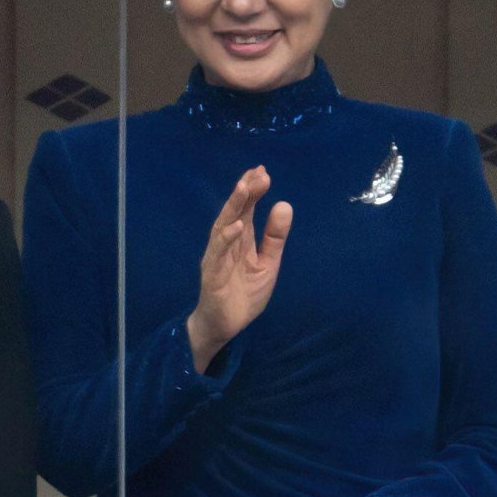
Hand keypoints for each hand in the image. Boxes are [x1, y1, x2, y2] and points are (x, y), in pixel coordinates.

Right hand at [187, 166, 291, 373]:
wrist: (226, 326)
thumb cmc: (244, 293)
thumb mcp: (268, 263)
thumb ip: (275, 237)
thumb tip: (285, 204)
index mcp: (241, 240)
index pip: (246, 209)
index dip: (253, 191)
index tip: (263, 171)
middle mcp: (227, 244)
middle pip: (234, 212)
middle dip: (245, 191)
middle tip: (257, 173)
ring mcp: (217, 258)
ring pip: (222, 227)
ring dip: (233, 207)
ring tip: (244, 188)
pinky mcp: (212, 275)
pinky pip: (217, 254)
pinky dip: (226, 239)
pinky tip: (237, 226)